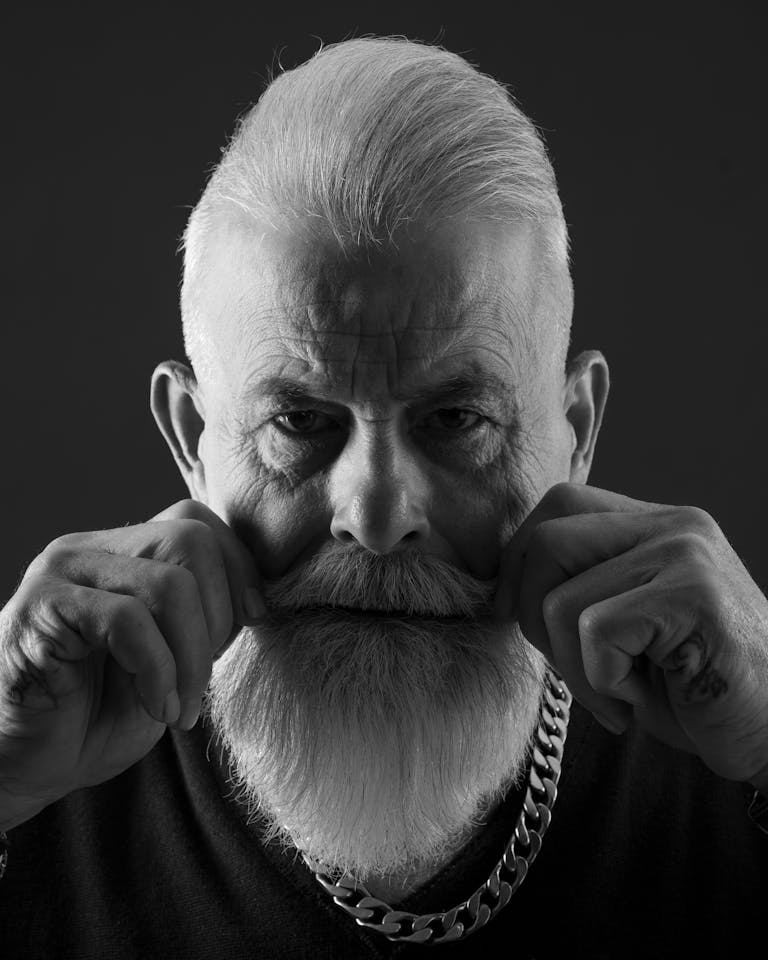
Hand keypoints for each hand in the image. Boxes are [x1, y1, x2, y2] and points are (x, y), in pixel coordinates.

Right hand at [0, 500, 262, 829]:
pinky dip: (158, 671)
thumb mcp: (172, 659)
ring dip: (191, 656)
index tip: (253, 623)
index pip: (196, 519)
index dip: (238, 568)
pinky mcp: (42, 609)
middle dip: (218, 616)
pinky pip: (127, 621)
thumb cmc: (99, 715)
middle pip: (190, 538)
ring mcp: (61, 573)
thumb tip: (256, 599)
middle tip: (203, 681)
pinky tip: (157, 708)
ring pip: (168, 583)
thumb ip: (203, 618)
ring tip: (181, 707)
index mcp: (123, 552)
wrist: (24, 769)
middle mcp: (90, 549)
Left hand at [494, 483, 767, 790]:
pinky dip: (602, 682)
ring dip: (573, 667)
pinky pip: (595, 632)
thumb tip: (500, 584)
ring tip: (620, 691)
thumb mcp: (628, 624)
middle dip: (529, 614)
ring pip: (561, 600)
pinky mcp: (693, 597)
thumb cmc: (692, 689)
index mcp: (656, 524)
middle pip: (547, 541)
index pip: (559, 503)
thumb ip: (582, 585)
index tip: (508, 612)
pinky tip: (642, 700)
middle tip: (573, 667)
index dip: (518, 558)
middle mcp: (674, 525)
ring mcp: (687, 555)